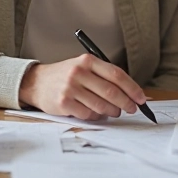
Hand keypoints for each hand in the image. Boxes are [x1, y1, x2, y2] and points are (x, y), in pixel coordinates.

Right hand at [18, 55, 146, 119]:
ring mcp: (70, 88)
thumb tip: (130, 92)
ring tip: (115, 112)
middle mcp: (79, 72)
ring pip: (101, 105)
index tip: (141, 98)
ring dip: (112, 111)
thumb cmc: (65, 76)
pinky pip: (88, 114)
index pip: (117, 74)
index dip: (132, 88)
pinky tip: (96, 113)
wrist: (36, 82)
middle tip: (132, 108)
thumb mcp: (83, 67)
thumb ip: (104, 76)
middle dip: (126, 103)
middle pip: (111, 91)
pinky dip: (96, 116)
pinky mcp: (64, 103)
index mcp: (87, 61)